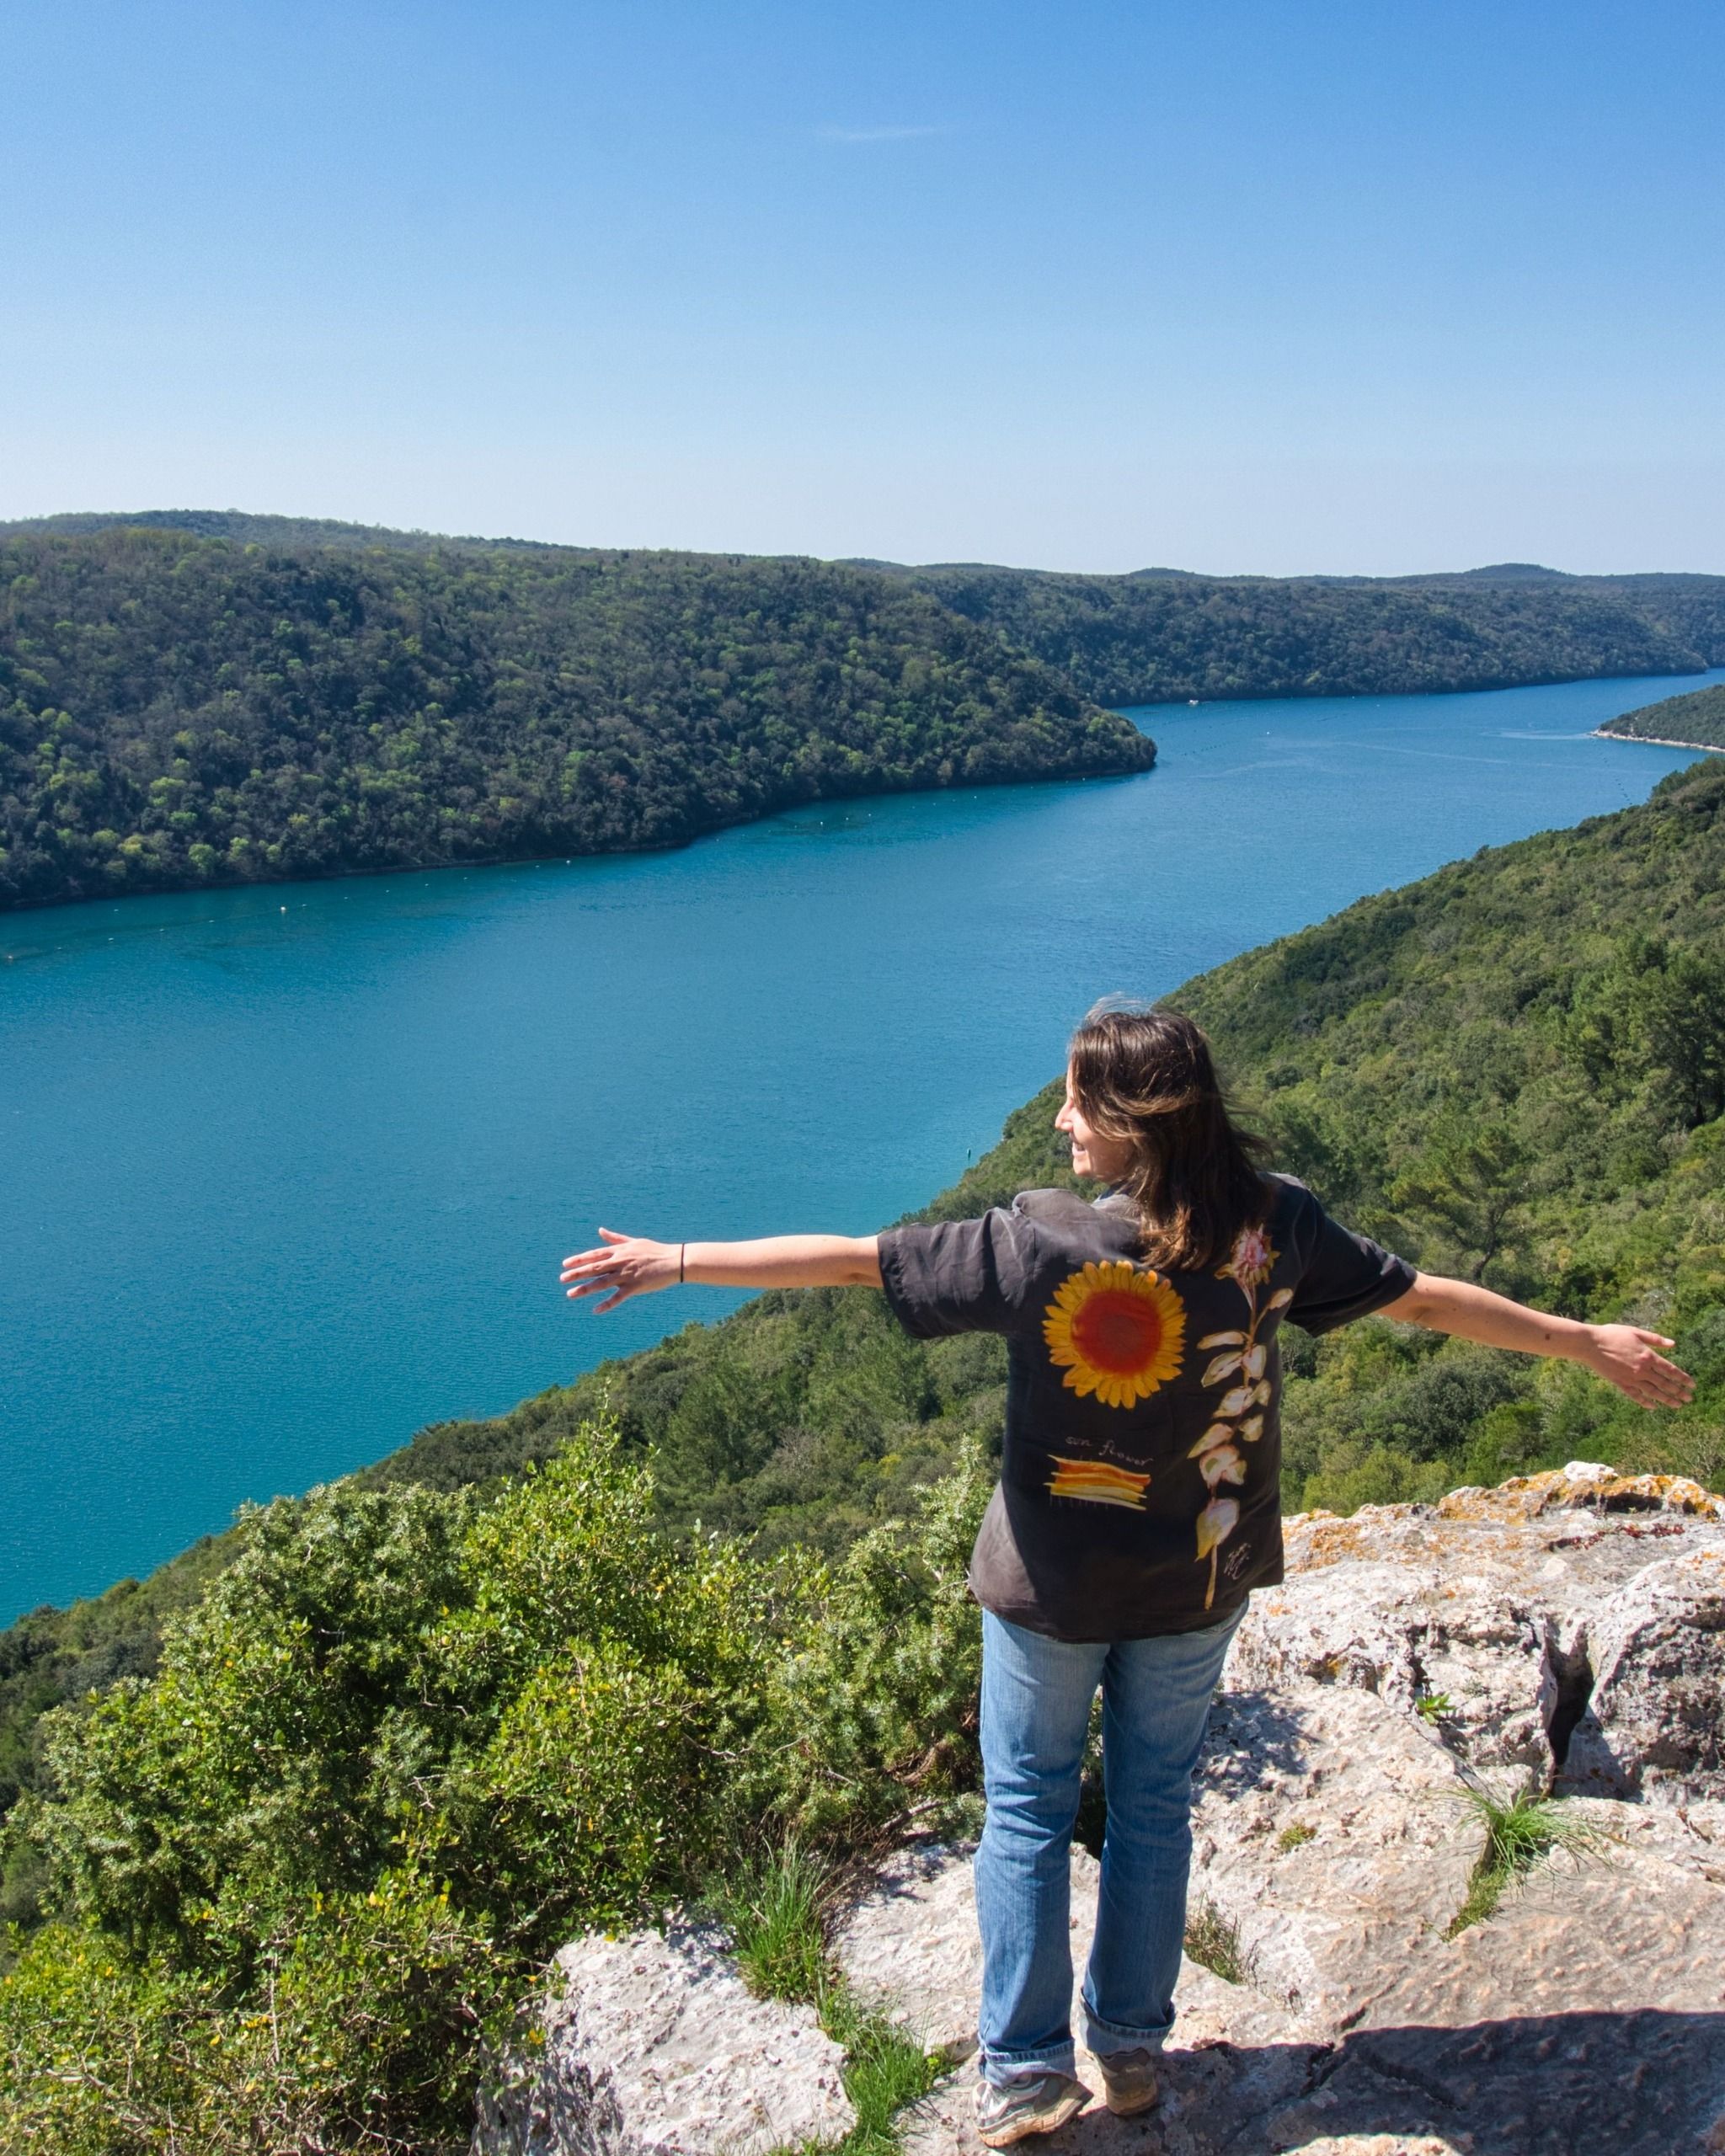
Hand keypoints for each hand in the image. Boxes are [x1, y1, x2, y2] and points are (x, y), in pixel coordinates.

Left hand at [560, 1229, 679, 1312]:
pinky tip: (596, 1310)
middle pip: (594, 1268)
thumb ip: (615, 1239)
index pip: (594, 1255)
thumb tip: (600, 1230)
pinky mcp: (635, 1287)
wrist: (675, 1260)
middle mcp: (620, 1262)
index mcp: (619, 1251)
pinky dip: (607, 1304)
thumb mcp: (634, 1241)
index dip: (579, 1259)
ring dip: (585, 1289)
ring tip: (570, 1294)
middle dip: (577, 1274)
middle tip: (562, 1279)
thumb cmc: (654, 1251)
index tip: (565, 1264)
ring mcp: (627, 1275)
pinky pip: (618, 1297)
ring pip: (602, 1283)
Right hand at [1578, 1325, 1694, 1408]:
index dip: (1683, 1378)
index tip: (1692, 1385)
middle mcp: (1642, 1369)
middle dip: (1679, 1392)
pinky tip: (1653, 1407)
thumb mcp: (1635, 1332)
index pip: (1671, 1370)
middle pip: (1665, 1383)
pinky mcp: (1620, 1383)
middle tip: (1689, 1399)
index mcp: (1648, 1355)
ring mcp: (1631, 1378)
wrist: (1590, 1344)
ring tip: (1677, 1405)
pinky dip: (1645, 1402)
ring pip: (1653, 1392)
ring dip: (1667, 1400)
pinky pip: (1636, 1396)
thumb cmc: (1612, 1334)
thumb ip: (1655, 1339)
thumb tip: (1673, 1344)